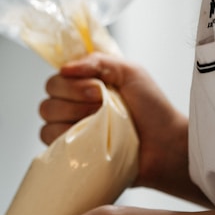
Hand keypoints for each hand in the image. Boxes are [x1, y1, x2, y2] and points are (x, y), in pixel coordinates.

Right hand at [39, 52, 207, 204]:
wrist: (167, 145)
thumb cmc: (154, 109)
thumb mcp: (130, 71)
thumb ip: (98, 60)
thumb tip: (65, 67)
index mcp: (85, 87)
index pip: (56, 80)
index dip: (71, 84)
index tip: (98, 87)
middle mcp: (75, 109)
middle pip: (48, 100)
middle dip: (75, 100)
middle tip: (102, 105)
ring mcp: (73, 133)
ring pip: (48, 120)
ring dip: (74, 118)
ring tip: (101, 125)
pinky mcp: (74, 154)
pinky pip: (51, 144)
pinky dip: (68, 138)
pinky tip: (90, 139)